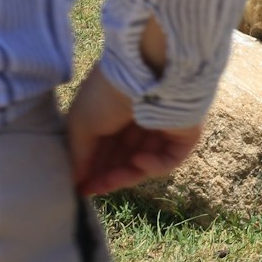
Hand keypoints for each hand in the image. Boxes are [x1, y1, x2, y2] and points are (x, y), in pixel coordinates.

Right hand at [65, 62, 202, 196]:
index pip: (107, 147)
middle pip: (125, 157)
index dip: (94, 169)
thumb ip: (79, 155)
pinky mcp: (185, 133)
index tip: (80, 189)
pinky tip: (139, 161)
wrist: (145, 72)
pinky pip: (170, 158)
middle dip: (108, 175)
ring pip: (146, 162)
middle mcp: (141, 117)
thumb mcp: (81, 124)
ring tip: (111, 181)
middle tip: (94, 189)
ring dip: (127, 175)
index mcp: (117, 110)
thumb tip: (76, 183)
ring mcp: (164, 126)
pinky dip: (153, 166)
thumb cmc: (107, 93)